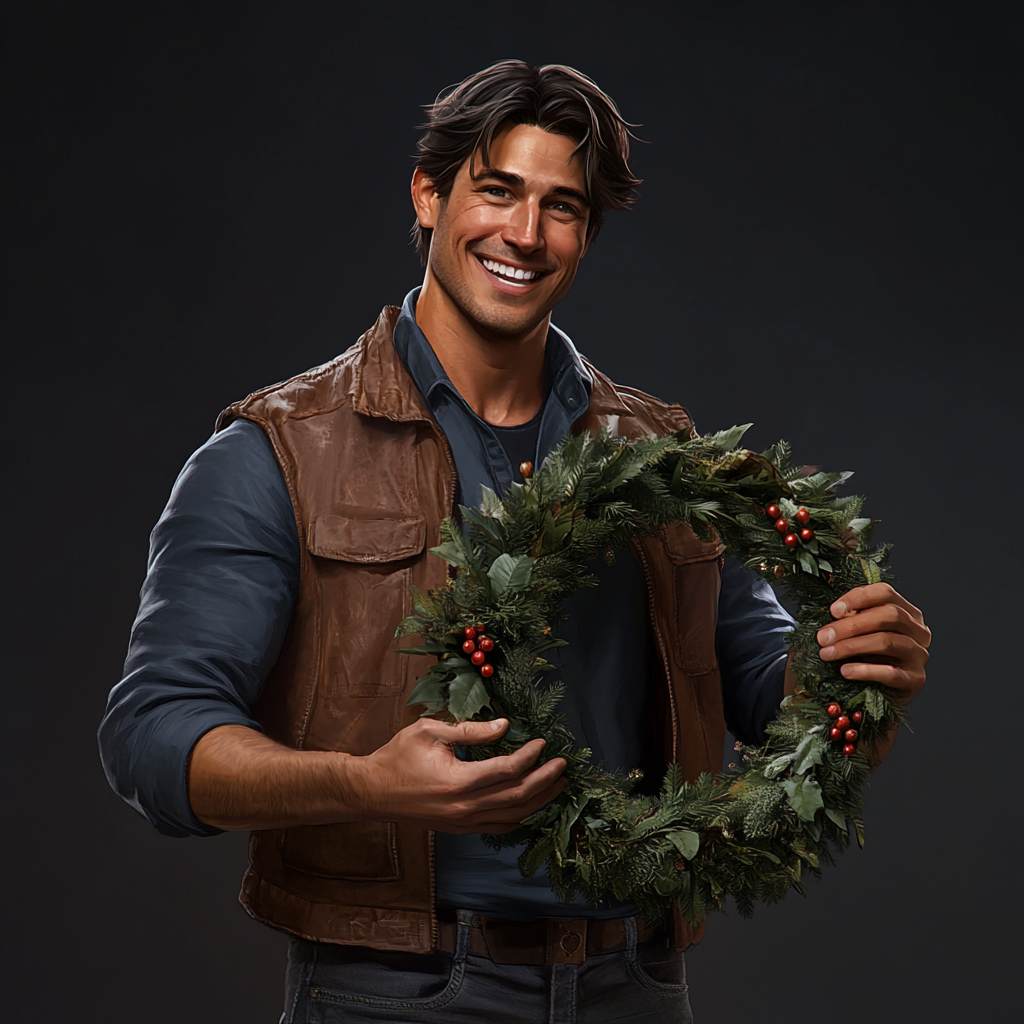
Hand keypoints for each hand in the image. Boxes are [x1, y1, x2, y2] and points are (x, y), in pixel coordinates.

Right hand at [346, 718, 566, 834]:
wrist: (371, 792)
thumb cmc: (397, 757)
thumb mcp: (430, 731)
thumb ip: (470, 730)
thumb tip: (505, 726)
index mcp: (459, 781)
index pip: (507, 770)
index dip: (530, 756)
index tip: (543, 743)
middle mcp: (465, 807)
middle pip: (518, 796)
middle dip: (545, 780)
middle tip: (563, 766)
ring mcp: (463, 822)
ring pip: (512, 816)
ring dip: (539, 801)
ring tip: (558, 786)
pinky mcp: (460, 828)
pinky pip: (498, 827)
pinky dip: (520, 817)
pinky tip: (531, 805)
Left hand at [816, 583, 930, 703]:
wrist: (875, 695)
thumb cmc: (863, 657)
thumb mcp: (857, 634)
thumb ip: (850, 619)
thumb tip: (835, 612)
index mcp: (905, 612)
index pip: (885, 593)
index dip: (858, 597)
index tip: (833, 610)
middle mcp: (918, 630)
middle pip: (889, 615)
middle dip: (851, 625)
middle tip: (823, 637)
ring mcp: (919, 655)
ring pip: (887, 641)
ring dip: (852, 646)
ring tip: (827, 653)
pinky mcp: (915, 679)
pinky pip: (890, 672)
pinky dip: (865, 670)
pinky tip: (845, 671)